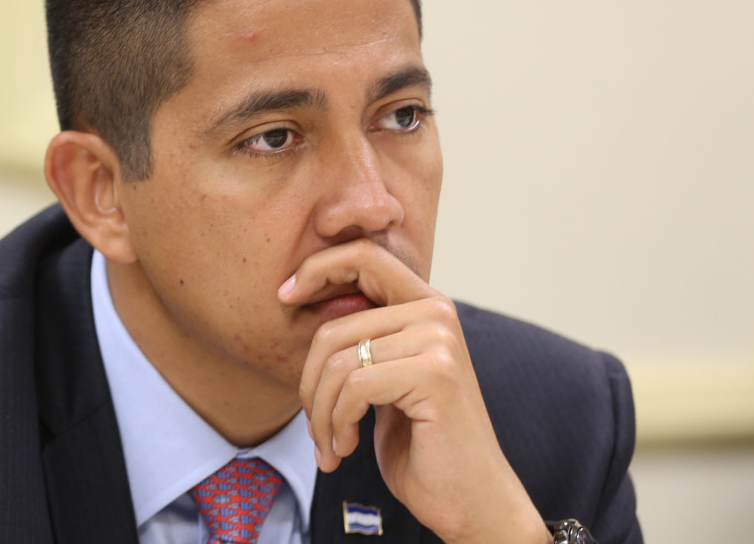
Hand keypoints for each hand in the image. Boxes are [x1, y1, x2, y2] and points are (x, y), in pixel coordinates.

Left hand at [280, 239, 549, 543]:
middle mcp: (437, 312)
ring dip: (321, 413)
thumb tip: (302, 296)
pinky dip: (337, 424)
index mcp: (425, 304)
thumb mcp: (383, 377)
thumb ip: (362, 337)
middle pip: (335, 326)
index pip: (363, 255)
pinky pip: (353, 386)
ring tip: (329, 444)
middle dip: (310, 382)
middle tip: (313, 424)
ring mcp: (439, 340)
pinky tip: (345, 449)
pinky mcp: (435, 374)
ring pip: (339, 361)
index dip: (316, 268)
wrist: (469, 497)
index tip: (284, 297)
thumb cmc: (421, 441)